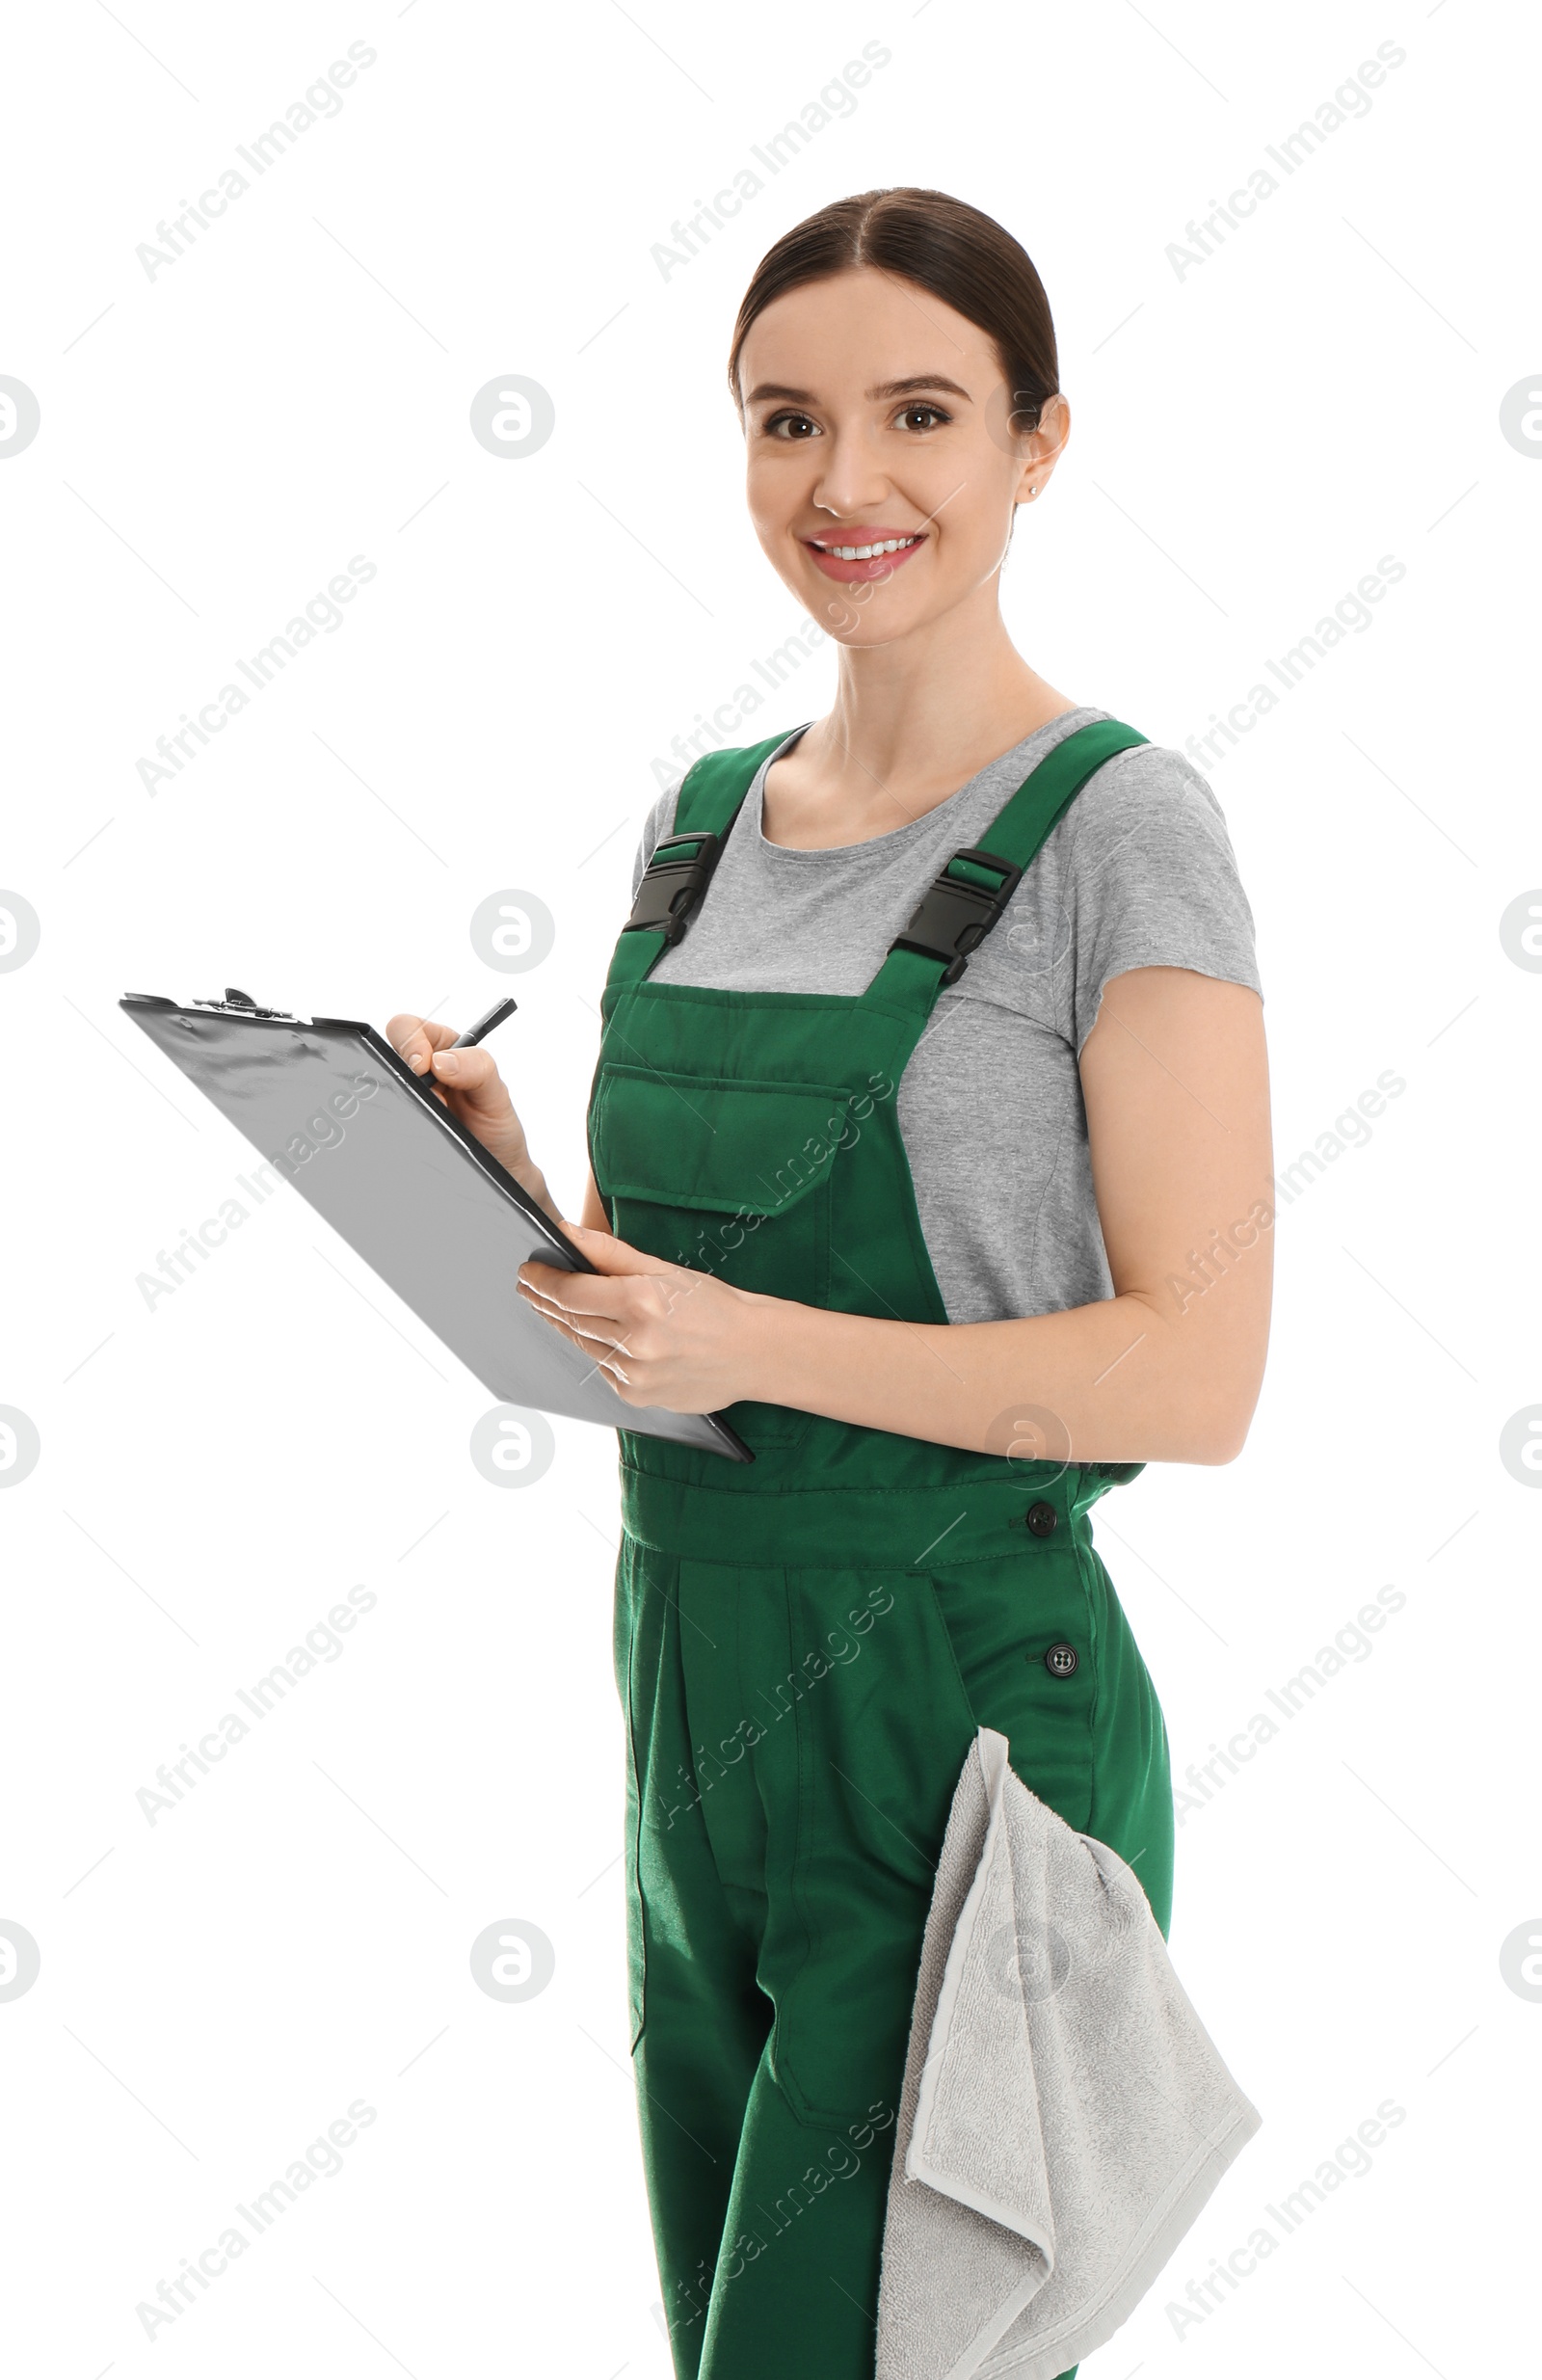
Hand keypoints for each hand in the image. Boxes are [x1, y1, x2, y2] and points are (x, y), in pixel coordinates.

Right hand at [386, 1010, 538, 1189]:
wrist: (498, 1168)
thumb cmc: (498, 1127)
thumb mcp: (497, 1094)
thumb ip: (478, 1068)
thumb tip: (442, 1060)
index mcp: (444, 1048)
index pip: (409, 1028)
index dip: (410, 1041)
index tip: (424, 1065)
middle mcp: (422, 1070)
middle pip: (388, 1051)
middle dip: (404, 1070)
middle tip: (429, 1095)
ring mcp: (409, 1095)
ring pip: (385, 1082)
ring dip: (405, 1097)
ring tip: (437, 1115)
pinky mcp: (403, 1118)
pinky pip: (387, 1112)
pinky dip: (400, 1118)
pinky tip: (424, 1126)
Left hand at [517, 1224, 770, 1413]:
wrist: (755, 1353)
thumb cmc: (714, 1305)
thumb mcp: (666, 1269)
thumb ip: (611, 1252)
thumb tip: (566, 1232)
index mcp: (642, 1302)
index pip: (571, 1291)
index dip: (543, 1280)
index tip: (527, 1271)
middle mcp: (636, 1342)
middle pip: (571, 1318)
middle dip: (546, 1300)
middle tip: (529, 1286)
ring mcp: (635, 1375)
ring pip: (582, 1345)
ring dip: (565, 1325)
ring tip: (552, 1307)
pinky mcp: (638, 1398)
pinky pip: (603, 1369)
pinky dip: (597, 1350)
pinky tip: (595, 1336)